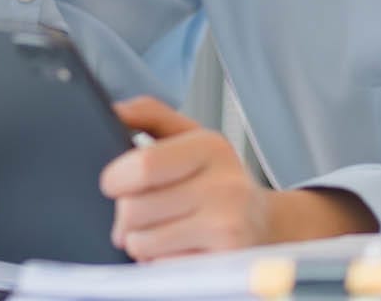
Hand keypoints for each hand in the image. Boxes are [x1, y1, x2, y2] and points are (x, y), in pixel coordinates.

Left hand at [101, 97, 379, 260]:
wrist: (265, 224)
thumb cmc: (218, 180)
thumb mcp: (190, 137)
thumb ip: (150, 115)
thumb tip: (114, 110)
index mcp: (210, 147)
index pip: (142, 165)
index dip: (115, 179)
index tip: (114, 184)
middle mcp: (224, 186)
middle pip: (133, 209)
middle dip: (126, 217)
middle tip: (147, 214)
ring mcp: (227, 229)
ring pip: (140, 243)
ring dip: (141, 243)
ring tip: (165, 232)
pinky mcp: (222, 265)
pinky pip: (160, 269)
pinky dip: (161, 264)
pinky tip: (180, 250)